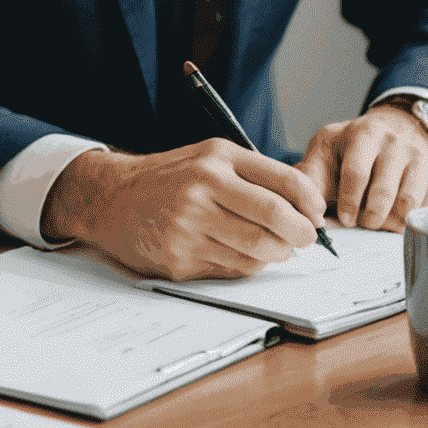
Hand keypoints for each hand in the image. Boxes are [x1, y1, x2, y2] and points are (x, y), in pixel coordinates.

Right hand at [39, 139, 328, 280]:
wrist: (110, 197)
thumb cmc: (168, 179)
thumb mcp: (207, 159)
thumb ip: (251, 177)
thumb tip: (304, 210)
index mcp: (217, 157)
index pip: (284, 181)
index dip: (311, 204)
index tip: (317, 216)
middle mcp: (203, 186)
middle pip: (276, 218)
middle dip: (301, 235)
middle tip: (305, 240)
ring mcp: (190, 223)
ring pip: (258, 250)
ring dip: (276, 255)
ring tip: (274, 249)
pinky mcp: (180, 256)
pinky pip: (232, 270)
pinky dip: (246, 266)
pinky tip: (238, 254)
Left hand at [298, 107, 427, 230]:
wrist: (399, 124)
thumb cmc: (354, 146)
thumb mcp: (327, 148)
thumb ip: (311, 176)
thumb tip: (308, 213)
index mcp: (363, 133)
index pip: (356, 172)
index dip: (349, 202)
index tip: (346, 220)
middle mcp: (395, 142)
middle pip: (383, 190)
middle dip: (370, 216)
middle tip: (364, 225)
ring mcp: (420, 156)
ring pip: (408, 202)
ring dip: (391, 221)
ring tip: (380, 224)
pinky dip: (414, 221)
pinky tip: (400, 220)